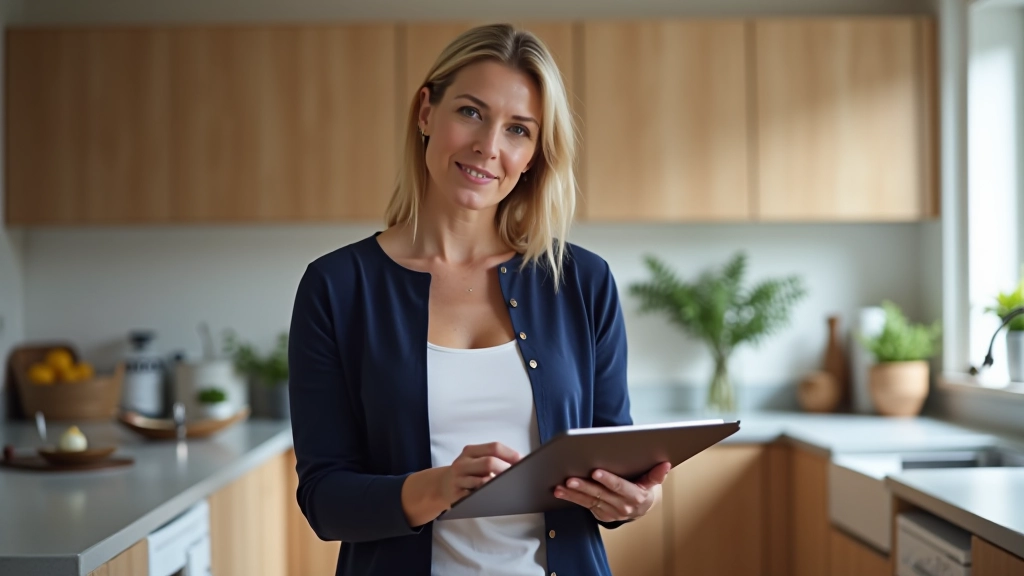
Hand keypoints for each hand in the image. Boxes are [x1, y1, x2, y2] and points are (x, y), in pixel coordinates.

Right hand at [438, 442, 521, 506]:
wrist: (442, 486)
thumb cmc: (466, 472)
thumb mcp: (475, 460)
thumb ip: (494, 458)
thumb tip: (520, 462)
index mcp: (470, 451)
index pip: (494, 448)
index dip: (510, 454)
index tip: (523, 461)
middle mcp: (462, 463)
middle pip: (489, 462)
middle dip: (506, 470)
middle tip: (517, 477)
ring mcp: (458, 479)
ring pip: (481, 481)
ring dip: (496, 485)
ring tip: (506, 487)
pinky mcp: (456, 495)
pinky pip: (474, 496)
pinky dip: (485, 496)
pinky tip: (491, 496)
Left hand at [553, 462, 670, 521]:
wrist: (641, 508)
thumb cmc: (644, 489)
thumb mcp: (652, 482)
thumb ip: (656, 474)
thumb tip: (665, 464)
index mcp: (635, 497)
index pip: (620, 487)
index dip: (608, 480)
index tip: (596, 471)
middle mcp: (622, 507)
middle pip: (600, 494)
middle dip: (584, 486)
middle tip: (570, 478)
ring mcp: (610, 512)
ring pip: (589, 501)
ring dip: (573, 494)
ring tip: (560, 486)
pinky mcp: (600, 514)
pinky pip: (584, 505)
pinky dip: (572, 498)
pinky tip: (560, 491)